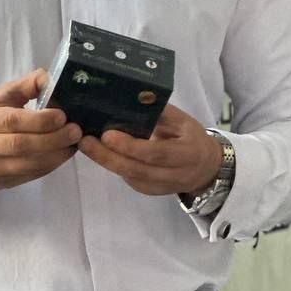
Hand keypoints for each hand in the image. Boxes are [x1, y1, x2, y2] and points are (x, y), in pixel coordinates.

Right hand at [0, 69, 82, 191]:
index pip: (9, 120)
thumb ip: (24, 86)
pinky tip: (62, 155)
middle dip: (52, 139)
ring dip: (55, 155)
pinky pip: (28, 176)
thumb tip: (51, 77)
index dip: (38, 120)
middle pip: (20, 145)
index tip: (62, 116)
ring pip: (26, 164)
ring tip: (74, 143)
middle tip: (75, 131)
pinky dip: (49, 166)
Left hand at [78, 103, 221, 196]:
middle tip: (85, 141)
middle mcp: (174, 175)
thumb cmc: (191, 137)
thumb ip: (159, 113)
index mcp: (186, 154)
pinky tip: (97, 152)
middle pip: (136, 169)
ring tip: (85, 144)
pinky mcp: (149, 191)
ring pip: (129, 176)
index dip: (130, 146)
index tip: (107, 134)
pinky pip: (128, 178)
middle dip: (107, 156)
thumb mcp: (182, 121)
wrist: (206, 168)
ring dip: (105, 160)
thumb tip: (131, 99)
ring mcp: (160, 187)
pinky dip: (112, 165)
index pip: (155, 153)